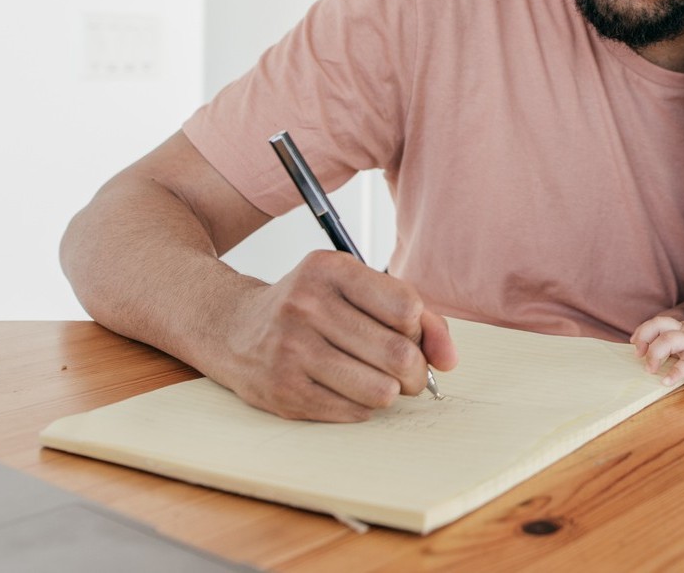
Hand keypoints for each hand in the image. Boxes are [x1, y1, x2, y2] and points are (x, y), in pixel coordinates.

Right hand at [217, 250, 458, 420]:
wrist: (233, 327)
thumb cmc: (309, 306)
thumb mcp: (356, 289)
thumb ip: (416, 314)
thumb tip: (450, 359)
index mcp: (330, 270)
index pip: (406, 308)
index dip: (420, 329)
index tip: (408, 334)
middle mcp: (306, 306)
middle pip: (399, 354)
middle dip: (417, 371)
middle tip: (408, 371)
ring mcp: (290, 350)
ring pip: (381, 390)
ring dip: (391, 392)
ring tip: (379, 381)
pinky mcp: (283, 391)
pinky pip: (354, 412)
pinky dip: (363, 406)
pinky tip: (348, 390)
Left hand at [631, 316, 683, 385]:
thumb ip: (674, 346)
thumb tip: (651, 356)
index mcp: (682, 329)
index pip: (658, 322)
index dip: (643, 330)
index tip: (634, 343)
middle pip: (660, 325)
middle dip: (645, 337)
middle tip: (639, 354)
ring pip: (668, 341)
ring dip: (654, 354)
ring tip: (650, 370)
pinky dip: (673, 373)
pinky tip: (666, 382)